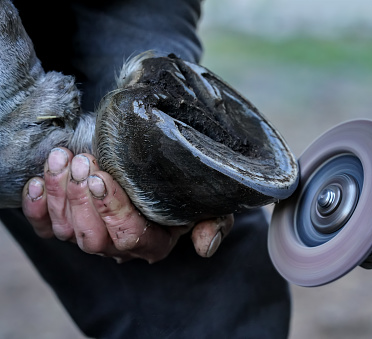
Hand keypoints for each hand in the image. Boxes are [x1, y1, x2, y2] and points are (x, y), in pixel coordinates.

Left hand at [21, 147, 233, 262]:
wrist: (157, 164)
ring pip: (67, 231)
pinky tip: (39, 180)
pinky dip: (37, 206)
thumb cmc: (185, 184)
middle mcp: (119, 247)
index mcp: (153, 243)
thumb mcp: (211, 202)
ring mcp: (92, 236)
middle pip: (93, 238)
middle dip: (82, 199)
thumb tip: (205, 246)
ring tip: (62, 158)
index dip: (112, 211)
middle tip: (82, 162)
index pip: (129, 237)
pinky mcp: (69, 224)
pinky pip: (46, 227)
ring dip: (60, 193)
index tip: (102, 176)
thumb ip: (214, 223)